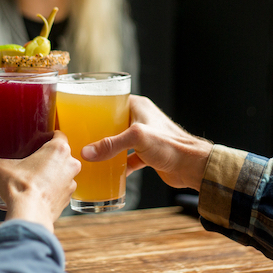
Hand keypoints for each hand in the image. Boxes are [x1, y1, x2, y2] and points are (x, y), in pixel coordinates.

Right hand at [0, 129, 80, 231]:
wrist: (29, 215)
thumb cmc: (21, 189)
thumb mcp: (1, 169)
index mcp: (58, 150)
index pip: (58, 134)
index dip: (48, 136)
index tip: (38, 140)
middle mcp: (70, 164)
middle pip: (61, 154)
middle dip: (49, 156)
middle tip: (33, 159)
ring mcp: (71, 182)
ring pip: (63, 172)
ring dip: (53, 173)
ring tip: (35, 177)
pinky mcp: (68, 198)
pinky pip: (61, 188)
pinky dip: (53, 189)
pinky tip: (39, 191)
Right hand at [81, 95, 212, 191]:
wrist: (193, 167)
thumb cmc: (171, 145)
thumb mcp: (136, 138)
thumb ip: (110, 145)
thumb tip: (86, 152)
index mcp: (138, 107)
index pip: (112, 100)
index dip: (96, 105)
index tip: (79, 113)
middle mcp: (141, 119)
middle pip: (113, 122)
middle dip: (98, 130)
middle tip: (81, 136)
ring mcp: (144, 137)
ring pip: (120, 140)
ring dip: (108, 148)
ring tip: (90, 154)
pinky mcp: (148, 154)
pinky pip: (128, 157)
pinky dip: (119, 164)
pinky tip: (109, 172)